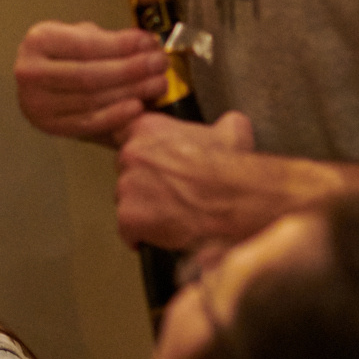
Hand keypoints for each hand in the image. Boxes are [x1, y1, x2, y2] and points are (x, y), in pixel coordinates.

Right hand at [15, 21, 168, 145]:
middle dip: (131, 70)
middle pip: (89, 75)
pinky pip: (87, 123)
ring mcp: (37, 103)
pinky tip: (138, 106)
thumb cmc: (67, 56)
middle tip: (159, 64)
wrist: (40, 82)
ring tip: (157, 83)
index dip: (122, 45)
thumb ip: (110, 41)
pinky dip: (115, 116)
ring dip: (130, 92)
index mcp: (38, 41)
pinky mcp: (48, 126)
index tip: (149, 42)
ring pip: (91, 100)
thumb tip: (148, 44)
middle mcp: (30, 73)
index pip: (87, 45)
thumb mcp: (82, 37)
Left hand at [115, 110, 254, 249]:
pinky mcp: (128, 217)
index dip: (144, 154)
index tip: (154, 164)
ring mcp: (127, 186)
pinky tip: (160, 234)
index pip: (126, 136)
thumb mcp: (232, 131)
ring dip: (142, 208)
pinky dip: (141, 235)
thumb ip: (222, 123)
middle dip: (142, 182)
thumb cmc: (230, 169)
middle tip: (167, 192)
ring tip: (168, 214)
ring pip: (126, 200)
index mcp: (148, 128)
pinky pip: (127, 229)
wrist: (233, 202)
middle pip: (125, 170)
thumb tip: (229, 123)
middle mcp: (131, 154)